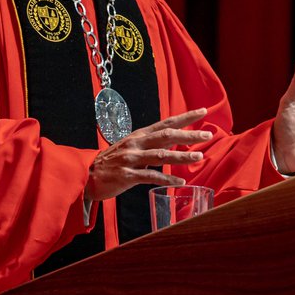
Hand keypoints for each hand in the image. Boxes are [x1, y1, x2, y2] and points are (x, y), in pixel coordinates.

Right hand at [87, 108, 212, 200]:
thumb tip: (173, 142)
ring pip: (160, 155)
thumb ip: (151, 144)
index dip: (185, 117)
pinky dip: (166, 179)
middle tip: (208, 134)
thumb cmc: (112, 162)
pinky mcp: (126, 175)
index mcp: (139, 135)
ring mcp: (131, 158)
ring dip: (181, 156)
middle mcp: (136, 143)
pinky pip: (150, 176)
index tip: (203, 111)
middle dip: (189, 134)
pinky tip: (180, 182)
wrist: (86, 175)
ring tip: (199, 157)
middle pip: (166, 135)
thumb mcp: (131, 147)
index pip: (166, 123)